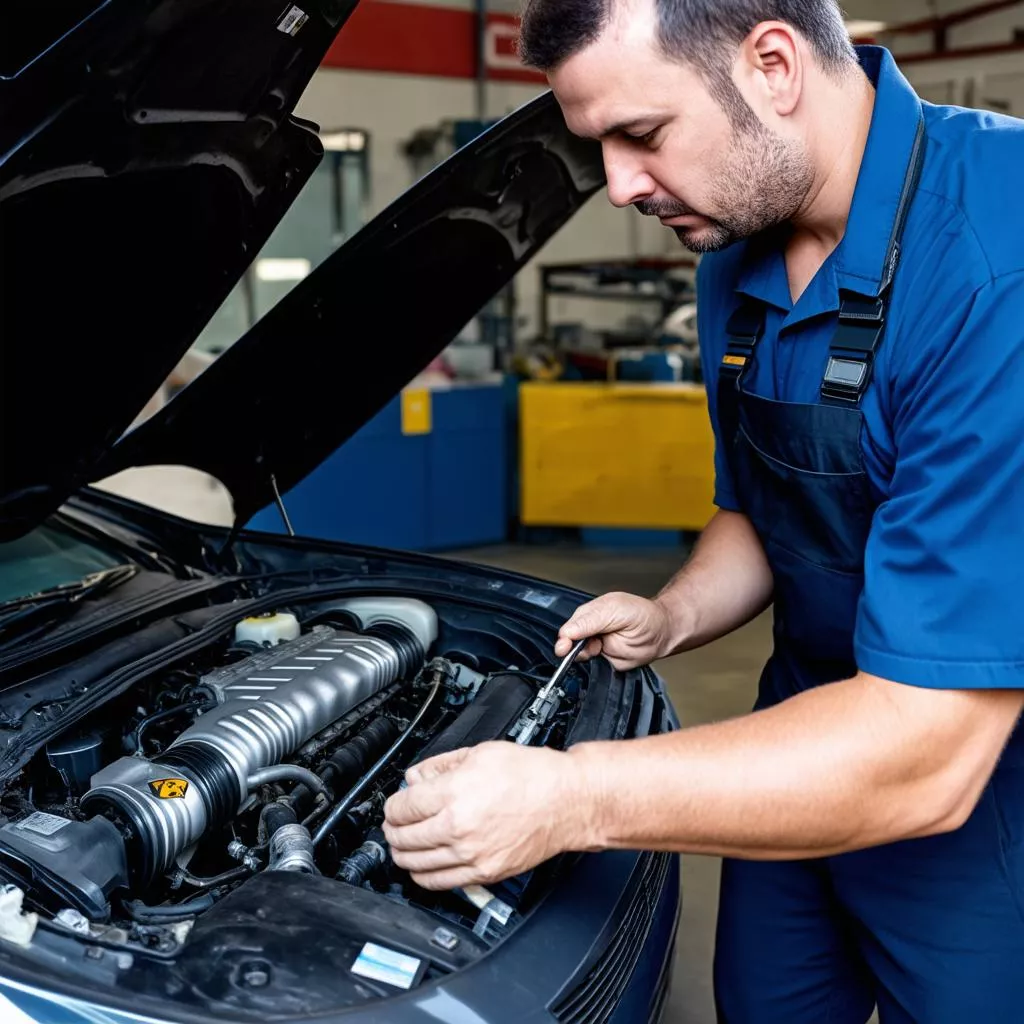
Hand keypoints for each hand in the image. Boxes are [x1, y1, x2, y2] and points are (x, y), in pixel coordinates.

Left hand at [383, 742, 592, 890]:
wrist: (567, 801)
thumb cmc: (532, 775)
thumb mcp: (481, 753)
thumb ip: (441, 765)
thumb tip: (416, 777)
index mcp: (454, 793)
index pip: (402, 806)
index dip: (392, 804)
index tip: (395, 804)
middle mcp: (458, 827)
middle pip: (403, 836)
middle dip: (392, 829)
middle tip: (394, 824)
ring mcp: (470, 854)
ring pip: (415, 864)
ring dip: (402, 854)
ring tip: (403, 845)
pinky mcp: (484, 873)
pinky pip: (439, 883)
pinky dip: (423, 876)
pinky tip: (422, 866)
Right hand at [555, 592, 672, 670]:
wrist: (662, 633)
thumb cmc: (643, 615)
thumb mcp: (614, 610)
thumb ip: (590, 621)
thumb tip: (567, 632)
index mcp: (589, 614)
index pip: (569, 626)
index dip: (565, 637)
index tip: (564, 646)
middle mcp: (590, 630)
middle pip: (569, 642)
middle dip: (570, 648)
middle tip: (577, 650)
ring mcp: (596, 646)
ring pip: (578, 656)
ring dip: (582, 657)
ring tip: (596, 650)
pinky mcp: (604, 661)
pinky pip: (590, 667)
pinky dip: (590, 667)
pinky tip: (598, 660)